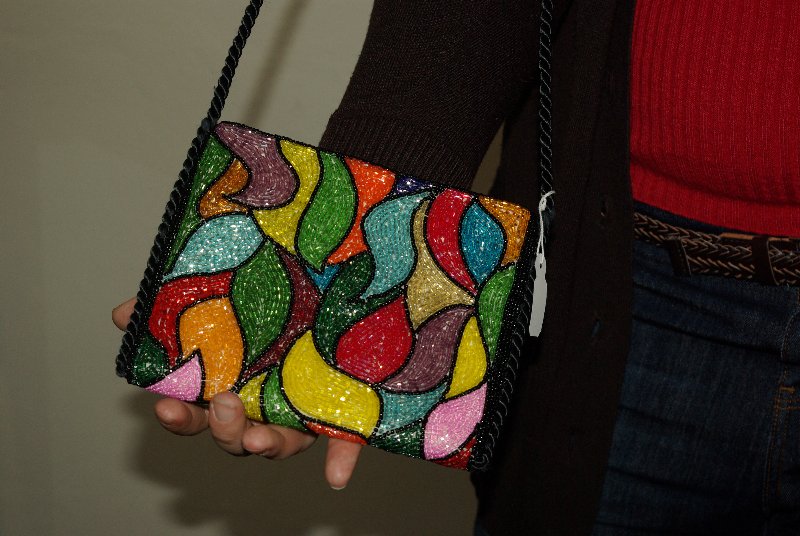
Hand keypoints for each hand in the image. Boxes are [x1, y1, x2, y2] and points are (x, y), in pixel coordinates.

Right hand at [113, 298, 361, 488]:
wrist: (335, 291)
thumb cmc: (273, 306)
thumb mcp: (222, 296)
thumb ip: (172, 308)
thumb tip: (122, 313)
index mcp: (232, 387)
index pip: (197, 414)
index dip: (180, 418)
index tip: (165, 408)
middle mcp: (264, 408)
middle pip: (235, 436)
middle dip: (224, 429)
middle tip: (224, 405)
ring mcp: (302, 414)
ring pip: (282, 444)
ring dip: (267, 445)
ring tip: (258, 436)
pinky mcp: (341, 413)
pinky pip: (343, 442)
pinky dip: (340, 461)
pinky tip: (336, 476)